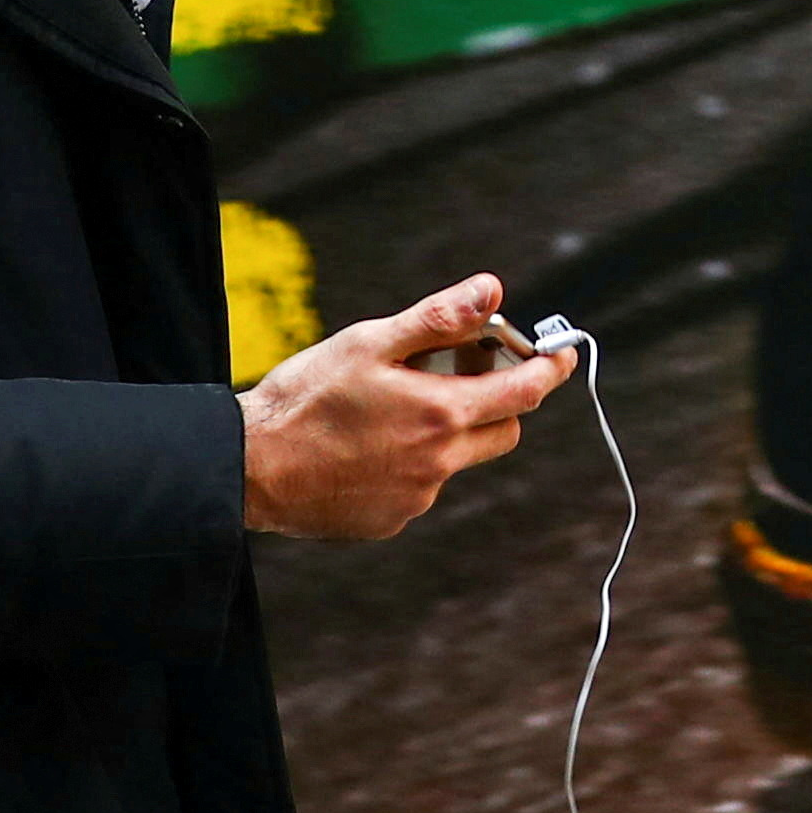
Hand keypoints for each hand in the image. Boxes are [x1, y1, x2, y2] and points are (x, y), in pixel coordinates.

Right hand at [237, 273, 575, 540]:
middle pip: (502, 431)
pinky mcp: (390, 521)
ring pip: (457, 459)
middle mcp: (440, 463)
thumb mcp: (370, 342)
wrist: (247, 468)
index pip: (525, 391)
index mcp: (441, 413)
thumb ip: (438, 318)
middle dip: (498, 402)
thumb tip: (492, 291)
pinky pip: (419, 487)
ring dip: (446, 433)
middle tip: (462, 375)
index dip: (551, 369)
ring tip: (391, 409)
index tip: (563, 354)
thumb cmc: (304, 397)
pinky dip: (410, 464)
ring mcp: (416, 498)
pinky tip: (365, 447)